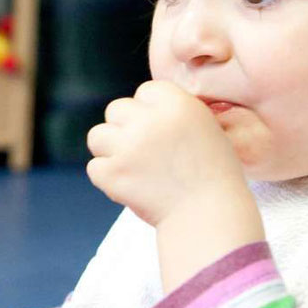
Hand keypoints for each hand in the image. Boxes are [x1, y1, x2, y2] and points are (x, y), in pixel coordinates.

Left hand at [85, 82, 246, 226]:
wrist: (209, 215)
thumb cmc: (213, 176)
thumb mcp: (206, 129)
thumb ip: (173, 114)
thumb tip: (143, 108)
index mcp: (177, 104)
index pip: (144, 91)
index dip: (150, 111)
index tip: (161, 132)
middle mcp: (149, 120)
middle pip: (115, 109)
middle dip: (124, 128)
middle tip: (143, 151)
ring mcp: (128, 147)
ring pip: (97, 136)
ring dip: (109, 150)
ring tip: (132, 167)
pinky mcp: (112, 173)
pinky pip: (94, 167)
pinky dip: (107, 178)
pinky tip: (129, 186)